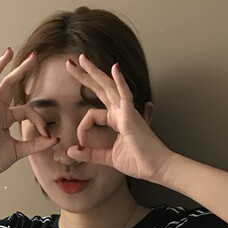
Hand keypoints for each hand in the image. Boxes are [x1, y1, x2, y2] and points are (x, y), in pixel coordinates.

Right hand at [0, 48, 57, 183]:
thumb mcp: (19, 151)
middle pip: (9, 84)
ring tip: (8, 53)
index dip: (39, 120)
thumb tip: (54, 139)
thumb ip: (35, 144)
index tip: (48, 135)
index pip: (27, 110)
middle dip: (21, 70)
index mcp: (7, 116)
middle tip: (34, 55)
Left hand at [64, 54, 173, 182]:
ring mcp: (127, 112)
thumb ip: (90, 153)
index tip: (79, 145)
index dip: (81, 129)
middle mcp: (122, 112)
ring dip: (95, 72)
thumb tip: (70, 150)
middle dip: (85, 76)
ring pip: (109, 87)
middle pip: (100, 89)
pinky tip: (115, 68)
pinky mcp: (132, 117)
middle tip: (70, 63)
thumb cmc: (139, 161)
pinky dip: (120, 82)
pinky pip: (126, 96)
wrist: (157, 168)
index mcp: (117, 120)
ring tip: (82, 59)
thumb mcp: (108, 158)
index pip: (91, 115)